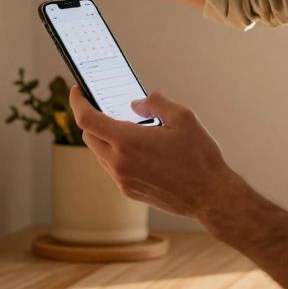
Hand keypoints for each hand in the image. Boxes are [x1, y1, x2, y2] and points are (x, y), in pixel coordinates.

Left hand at [68, 86, 242, 219]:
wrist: (211, 197)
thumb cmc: (199, 157)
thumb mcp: (183, 117)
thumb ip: (155, 103)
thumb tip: (136, 103)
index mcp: (128, 141)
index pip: (86, 119)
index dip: (77, 102)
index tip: (78, 91)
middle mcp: (119, 163)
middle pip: (89, 135)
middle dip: (93, 118)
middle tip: (106, 107)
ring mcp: (123, 180)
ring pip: (100, 153)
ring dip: (106, 138)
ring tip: (127, 128)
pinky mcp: (129, 192)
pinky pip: (113, 168)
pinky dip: (117, 155)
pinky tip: (138, 149)